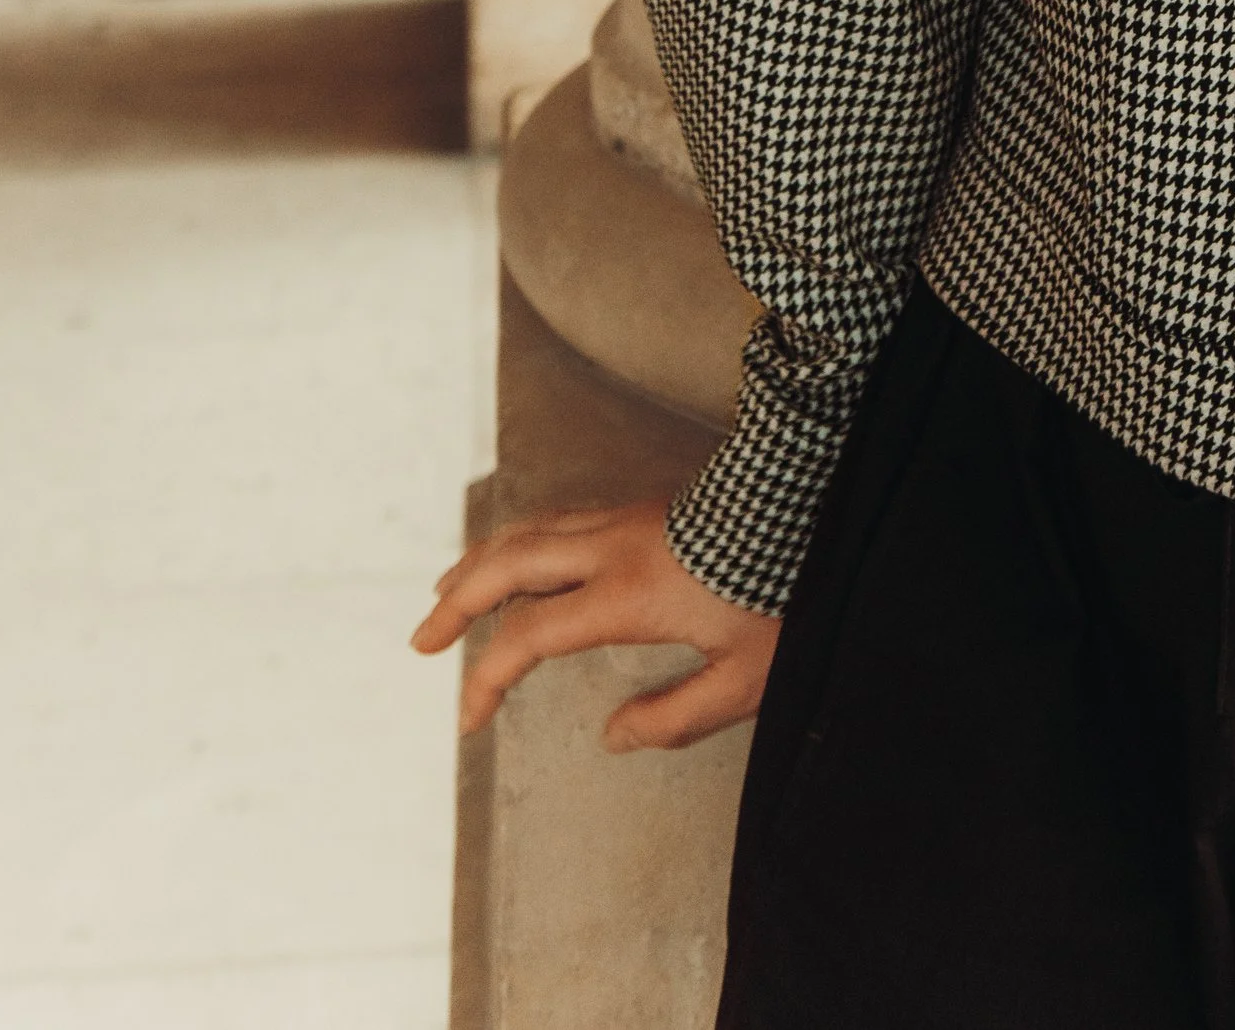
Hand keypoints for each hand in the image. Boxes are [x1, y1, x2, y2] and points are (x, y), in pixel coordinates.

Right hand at [411, 498, 782, 750]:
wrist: (813, 497)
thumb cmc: (785, 591)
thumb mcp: (746, 678)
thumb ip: (675, 717)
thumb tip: (611, 737)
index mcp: (627, 593)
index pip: (529, 634)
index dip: (487, 678)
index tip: (471, 720)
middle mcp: (613, 546)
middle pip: (508, 562)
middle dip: (456, 601)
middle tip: (422, 641)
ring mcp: (625, 516)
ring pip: (530, 530)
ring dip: (480, 562)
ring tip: (449, 591)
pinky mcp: (642, 504)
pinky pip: (559, 517)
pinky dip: (518, 539)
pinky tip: (516, 556)